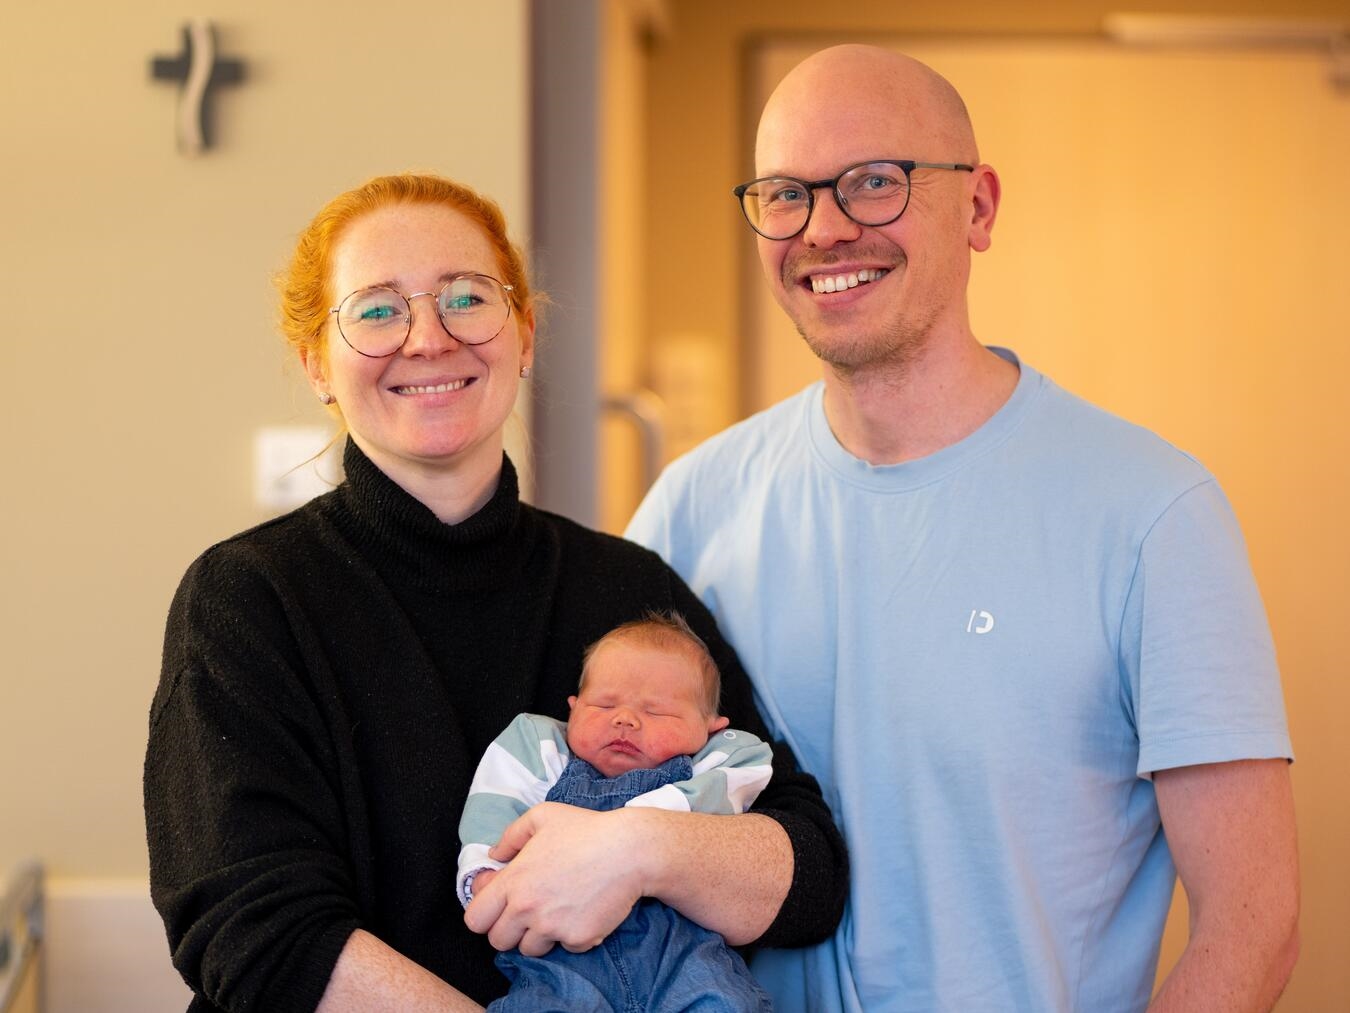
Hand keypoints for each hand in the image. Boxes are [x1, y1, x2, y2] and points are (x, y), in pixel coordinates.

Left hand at [462, 802, 646, 956]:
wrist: (630, 850)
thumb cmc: (587, 830)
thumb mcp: (543, 817)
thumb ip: (511, 835)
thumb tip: (495, 855)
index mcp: (514, 881)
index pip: (475, 920)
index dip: (485, 915)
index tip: (501, 907)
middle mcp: (527, 908)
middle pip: (498, 941)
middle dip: (510, 930)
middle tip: (531, 911)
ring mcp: (553, 927)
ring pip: (530, 950)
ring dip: (540, 936)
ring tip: (559, 909)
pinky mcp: (578, 939)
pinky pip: (566, 947)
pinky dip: (573, 935)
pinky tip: (584, 910)